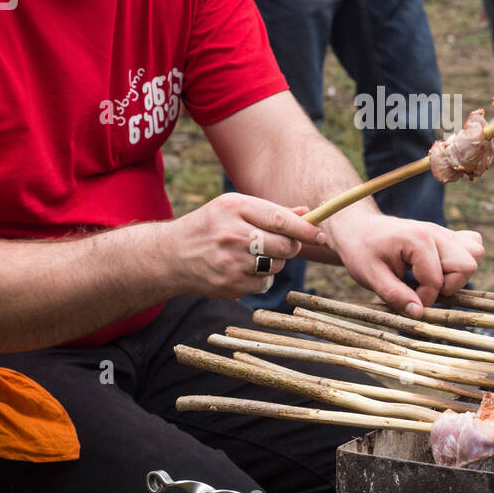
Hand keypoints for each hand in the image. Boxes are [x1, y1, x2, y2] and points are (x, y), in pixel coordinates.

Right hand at [171, 195, 325, 299]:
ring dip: (275, 262)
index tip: (321, 235)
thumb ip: (271, 211)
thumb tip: (307, 214)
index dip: (306, 229)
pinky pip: (264, 283)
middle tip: (283, 243)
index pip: (280, 220)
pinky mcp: (230, 285)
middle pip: (285, 246)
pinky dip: (261, 278)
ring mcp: (231, 262)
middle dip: (291, 246)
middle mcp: (233, 234)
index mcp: (235, 207)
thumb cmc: (211, 226)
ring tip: (253, 254)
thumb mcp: (234, 208)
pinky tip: (242, 269)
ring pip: (277, 266)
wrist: (173, 255)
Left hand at [324, 210, 483, 318]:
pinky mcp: (446, 236)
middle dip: (449, 286)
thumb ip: (396, 296)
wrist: (358, 228)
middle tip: (424, 289)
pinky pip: (472, 245)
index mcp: (417, 240)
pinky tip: (440, 268)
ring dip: (458, 274)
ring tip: (432, 279)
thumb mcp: (370, 276)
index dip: (424, 298)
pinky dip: (462, 261)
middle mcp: (435, 232)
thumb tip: (419, 314)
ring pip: (475, 253)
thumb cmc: (361, 250)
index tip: (407, 299)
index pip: (437, 280)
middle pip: (467, 264)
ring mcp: (443, 232)